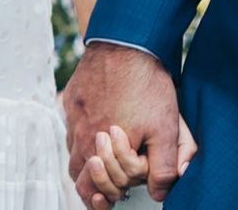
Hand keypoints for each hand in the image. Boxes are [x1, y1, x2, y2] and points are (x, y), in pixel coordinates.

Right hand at [64, 43, 179, 203]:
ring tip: (107, 153)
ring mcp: (73, 113)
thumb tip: (158, 193)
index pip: (88, 188)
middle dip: (92, 181)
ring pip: (72, 147)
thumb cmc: (146, 86)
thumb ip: (163, 168)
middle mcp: (79, 133)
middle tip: (111, 181)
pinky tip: (100, 123)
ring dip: (87, 156)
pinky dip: (83, 131)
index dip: (102, 198)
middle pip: (76, 171)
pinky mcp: (71, 96)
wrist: (124, 43)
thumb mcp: (167, 131)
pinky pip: (71, 123)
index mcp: (99, 148)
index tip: (116, 197)